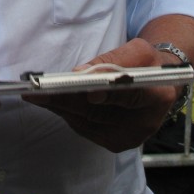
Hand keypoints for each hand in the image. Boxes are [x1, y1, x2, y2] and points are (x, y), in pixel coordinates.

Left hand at [26, 39, 181, 152]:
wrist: (156, 86)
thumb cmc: (147, 63)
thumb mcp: (138, 50)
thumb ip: (113, 60)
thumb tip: (80, 73)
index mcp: (157, 96)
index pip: (131, 96)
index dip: (108, 95)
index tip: (88, 91)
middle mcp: (144, 125)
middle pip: (99, 114)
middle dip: (65, 101)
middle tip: (37, 92)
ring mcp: (128, 139)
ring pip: (87, 123)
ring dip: (59, 108)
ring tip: (35, 95)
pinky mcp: (113, 143)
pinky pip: (84, 128)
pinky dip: (65, 113)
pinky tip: (49, 102)